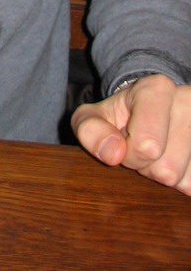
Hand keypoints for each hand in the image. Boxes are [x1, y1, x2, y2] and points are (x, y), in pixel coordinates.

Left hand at [71, 74, 190, 194]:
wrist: (150, 110)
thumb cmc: (119, 116)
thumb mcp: (92, 117)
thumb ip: (90, 131)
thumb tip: (113, 153)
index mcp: (156, 89)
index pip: (147, 146)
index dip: (129, 154)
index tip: (124, 140)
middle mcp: (189, 101)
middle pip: (167, 169)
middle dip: (147, 167)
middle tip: (142, 148)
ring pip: (186, 180)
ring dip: (166, 175)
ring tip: (159, 152)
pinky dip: (183, 181)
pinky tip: (175, 160)